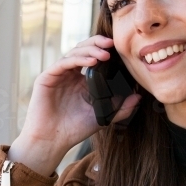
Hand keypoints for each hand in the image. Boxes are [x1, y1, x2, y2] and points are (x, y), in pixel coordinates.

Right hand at [8, 35, 140, 175]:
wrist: (51, 141)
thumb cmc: (74, 130)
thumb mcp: (103, 117)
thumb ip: (120, 109)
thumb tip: (139, 97)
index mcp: (81, 80)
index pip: (93, 57)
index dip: (106, 51)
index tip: (120, 50)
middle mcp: (69, 74)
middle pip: (83, 50)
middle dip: (98, 43)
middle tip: (112, 43)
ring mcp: (58, 75)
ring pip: (74, 53)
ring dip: (90, 50)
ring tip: (105, 53)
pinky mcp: (47, 77)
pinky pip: (64, 63)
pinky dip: (78, 59)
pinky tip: (92, 61)